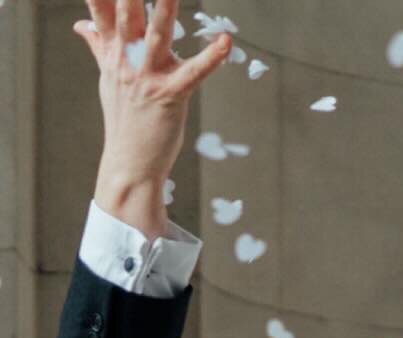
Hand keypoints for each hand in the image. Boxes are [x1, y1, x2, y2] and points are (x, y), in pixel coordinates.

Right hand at [76, 0, 232, 237]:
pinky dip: (212, 57)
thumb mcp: (107, 77)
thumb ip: (99, 45)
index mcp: (111, 50)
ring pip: (156, 35)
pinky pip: (194, 72)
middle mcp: (126, 59)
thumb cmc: (122, 117)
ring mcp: (147, 77)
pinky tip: (226, 41)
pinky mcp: (170, 96)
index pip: (101, 7)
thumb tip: (81, 25)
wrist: (129, 162)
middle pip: (126, 13)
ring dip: (165, 10)